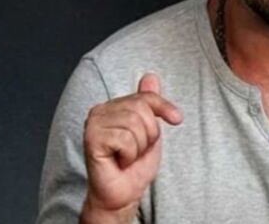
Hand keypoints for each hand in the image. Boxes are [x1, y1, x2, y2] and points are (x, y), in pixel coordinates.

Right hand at [81, 73, 182, 220]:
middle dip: (149, 134)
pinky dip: (129, 154)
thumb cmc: (135, 164)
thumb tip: (150, 77)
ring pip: (135, 124)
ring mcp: (93, 124)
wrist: (124, 192)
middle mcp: (99, 111)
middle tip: (137, 149)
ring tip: (128, 155)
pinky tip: (119, 161)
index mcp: (113, 106)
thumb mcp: (150, 129)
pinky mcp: (91, 139)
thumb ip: (149, 103)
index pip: (146, 97)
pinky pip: (125, 139)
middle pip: (141, 110)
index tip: (177, 119)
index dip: (164, 108)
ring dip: (139, 146)